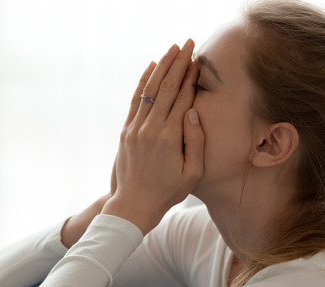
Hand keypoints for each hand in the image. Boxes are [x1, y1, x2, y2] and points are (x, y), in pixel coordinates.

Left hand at [103, 39, 204, 233]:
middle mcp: (150, 129)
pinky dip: (144, 82)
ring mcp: (135, 129)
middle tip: (188, 43)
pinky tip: (151, 67)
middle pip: (167, 88)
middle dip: (179, 63)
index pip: (183, 98)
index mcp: (170, 138)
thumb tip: (192, 112)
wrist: (134, 205)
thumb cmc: (168, 191)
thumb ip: (196, 142)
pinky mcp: (126, 131)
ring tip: (173, 48)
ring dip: (162, 66)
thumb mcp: (192, 173)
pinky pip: (136, 100)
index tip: (199, 61)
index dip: (191, 77)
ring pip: (150, 90)